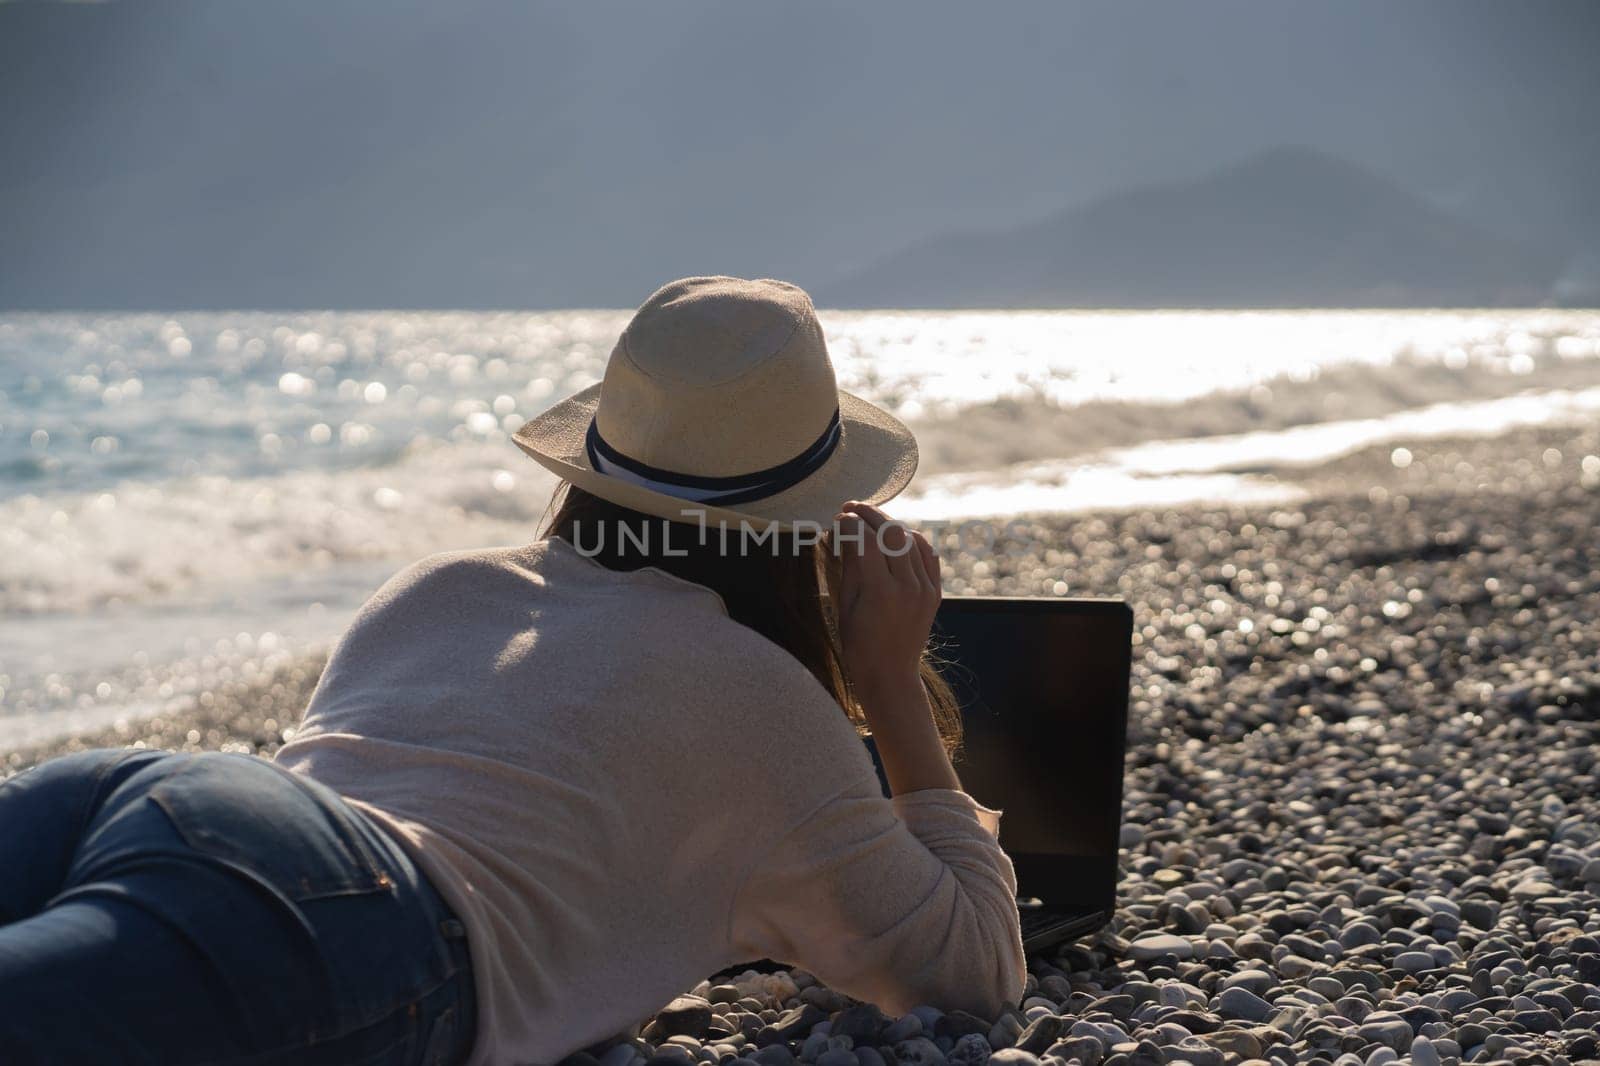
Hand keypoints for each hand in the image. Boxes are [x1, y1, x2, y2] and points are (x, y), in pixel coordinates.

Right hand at [831, 501, 940, 703]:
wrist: (890, 674)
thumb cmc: (858, 644)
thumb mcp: (845, 605)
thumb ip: (849, 565)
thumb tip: (844, 530)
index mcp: (880, 592)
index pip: (865, 541)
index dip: (849, 523)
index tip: (837, 517)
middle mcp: (907, 586)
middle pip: (890, 532)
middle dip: (869, 514)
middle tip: (851, 507)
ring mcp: (924, 589)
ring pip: (909, 539)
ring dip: (888, 524)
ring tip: (869, 520)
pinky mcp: (935, 592)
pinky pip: (927, 553)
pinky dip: (911, 539)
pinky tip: (896, 535)